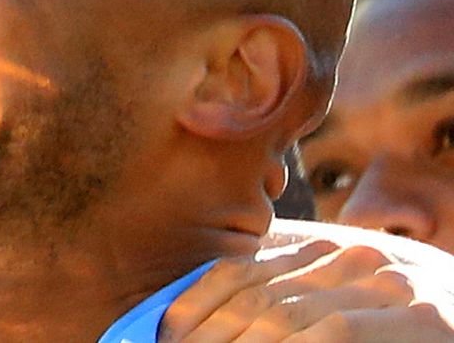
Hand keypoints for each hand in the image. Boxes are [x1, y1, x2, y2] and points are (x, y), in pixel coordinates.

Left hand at [160, 239, 453, 341]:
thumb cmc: (387, 326)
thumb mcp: (324, 300)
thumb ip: (274, 299)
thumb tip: (185, 327)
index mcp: (316, 248)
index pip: (232, 271)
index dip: (190, 308)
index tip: (161, 338)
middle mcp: (347, 255)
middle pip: (251, 297)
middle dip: (206, 336)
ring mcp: (385, 283)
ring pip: (283, 316)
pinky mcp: (419, 317)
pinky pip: (334, 332)